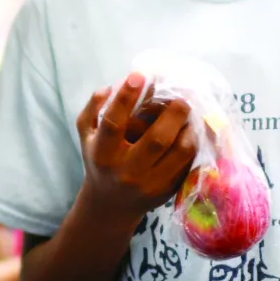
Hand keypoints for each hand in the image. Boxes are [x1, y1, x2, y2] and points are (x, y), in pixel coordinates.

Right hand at [74, 75, 198, 224]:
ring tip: (188, 115)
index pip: (114, 123)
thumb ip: (93, 109)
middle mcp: (126, 171)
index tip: (138, 76)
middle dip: (173, 112)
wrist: (111, 205)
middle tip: (180, 97)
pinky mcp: (168, 191)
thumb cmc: (99, 161)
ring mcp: (150, 184)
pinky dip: (192, 143)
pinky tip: (190, 131)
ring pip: (180, 152)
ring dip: (188, 128)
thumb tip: (108, 87)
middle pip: (157, 139)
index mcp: (103, 154)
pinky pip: (188, 163)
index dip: (126, 97)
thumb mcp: (87, 136)